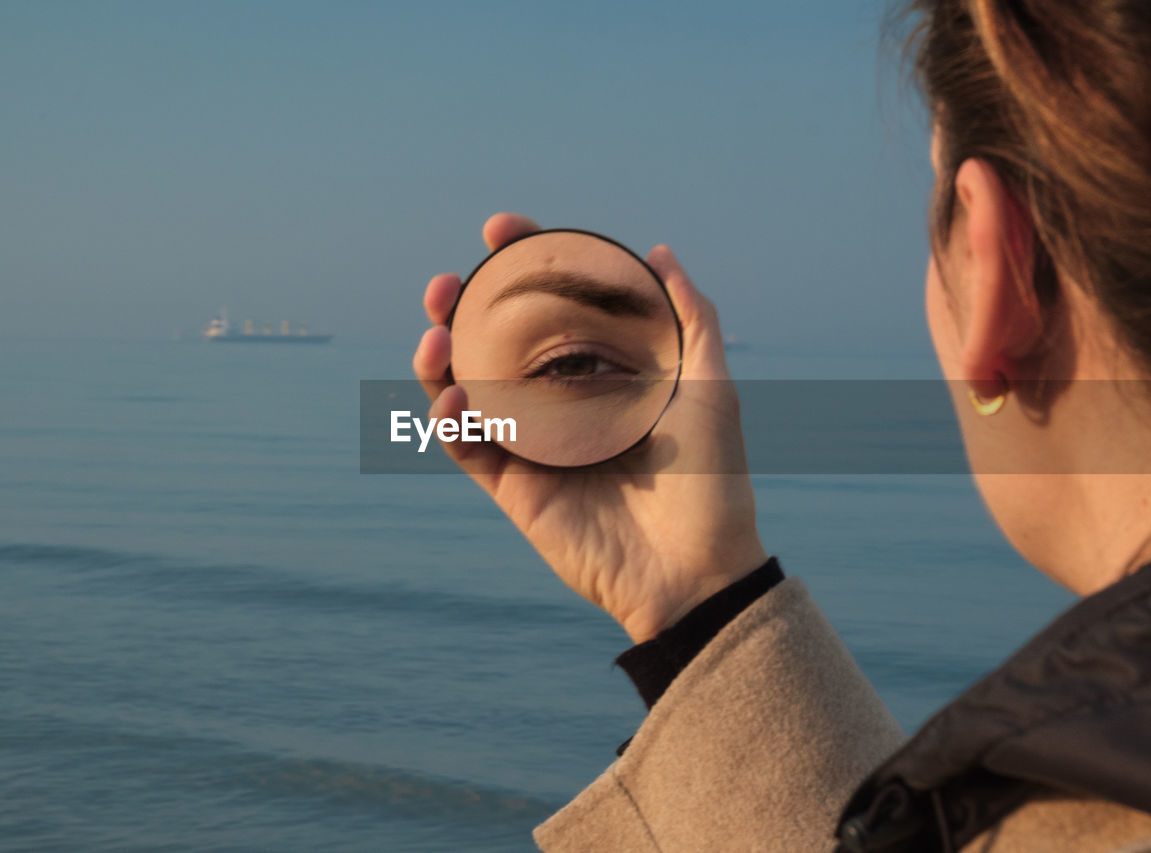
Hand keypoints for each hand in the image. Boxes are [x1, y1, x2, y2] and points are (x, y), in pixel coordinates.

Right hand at [414, 213, 767, 641]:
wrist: (697, 571)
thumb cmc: (712, 481)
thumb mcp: (710, 387)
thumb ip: (692, 318)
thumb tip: (659, 251)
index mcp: (599, 374)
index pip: (548, 308)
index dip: (519, 266)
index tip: (501, 229)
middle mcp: (559, 403)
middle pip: (493, 345)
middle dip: (462, 308)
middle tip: (448, 283)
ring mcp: (532, 445)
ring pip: (466, 391)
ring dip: (440, 357)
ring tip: (438, 330)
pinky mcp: (514, 489)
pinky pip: (468, 446)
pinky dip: (451, 417)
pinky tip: (456, 392)